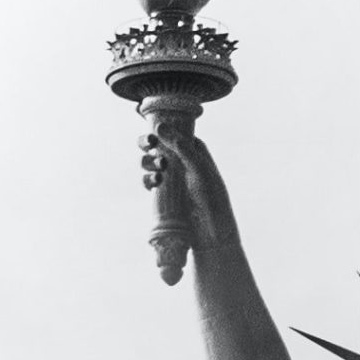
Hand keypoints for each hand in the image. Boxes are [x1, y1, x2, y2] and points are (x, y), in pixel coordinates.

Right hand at [139, 124, 240, 250]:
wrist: (212, 232)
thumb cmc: (212, 198)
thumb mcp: (198, 169)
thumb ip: (181, 147)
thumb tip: (159, 127)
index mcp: (194, 148)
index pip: (172, 129)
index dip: (158, 128)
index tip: (153, 133)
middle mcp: (181, 159)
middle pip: (156, 143)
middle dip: (147, 143)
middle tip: (149, 144)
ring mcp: (172, 176)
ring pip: (149, 161)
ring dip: (148, 162)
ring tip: (160, 171)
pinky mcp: (164, 193)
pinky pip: (148, 181)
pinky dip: (147, 180)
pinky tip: (155, 183)